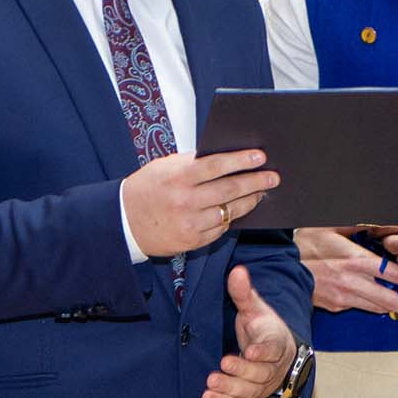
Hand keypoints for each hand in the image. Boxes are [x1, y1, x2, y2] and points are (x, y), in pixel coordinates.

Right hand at [122, 149, 278, 258]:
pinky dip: (233, 217)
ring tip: (262, 192)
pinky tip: (241, 208)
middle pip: (229, 190)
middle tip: (273, 177)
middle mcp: (185, 201)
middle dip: (255, 182)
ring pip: (230, 211)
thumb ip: (192, 162)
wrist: (124, 222)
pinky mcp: (193, 241)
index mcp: (178, 177)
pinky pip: (221, 228)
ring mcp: (190, 224)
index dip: (241, 160)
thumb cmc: (147, 188)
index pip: (216, 166)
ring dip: (250, 201)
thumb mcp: (164, 167)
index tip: (260, 156)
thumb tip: (226, 157)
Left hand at [203, 266, 297, 397]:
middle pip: (261, 373)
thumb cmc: (264, 329)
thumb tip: (237, 271)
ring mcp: (262, 384)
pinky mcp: (250, 396)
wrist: (275, 353)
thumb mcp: (255, 308)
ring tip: (211, 384)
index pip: (273, 348)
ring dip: (230, 389)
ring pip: (249, 391)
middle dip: (242, 370)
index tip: (251, 351)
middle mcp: (273, 367)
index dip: (263, 351)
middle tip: (224, 364)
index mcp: (277, 343)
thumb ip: (244, 293)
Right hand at [294, 227, 397, 313]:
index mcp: (356, 261)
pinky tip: (373, 298)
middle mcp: (352, 282)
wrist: (278, 265)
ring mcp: (343, 298)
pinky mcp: (334, 306)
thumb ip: (359, 227)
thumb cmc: (304, 242)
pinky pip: (358, 307)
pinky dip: (369, 304)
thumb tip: (380, 222)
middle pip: (390, 299)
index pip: (395, 275)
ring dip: (391, 305)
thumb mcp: (333, 226)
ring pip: (376, 307)